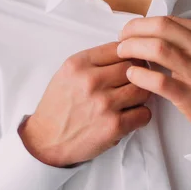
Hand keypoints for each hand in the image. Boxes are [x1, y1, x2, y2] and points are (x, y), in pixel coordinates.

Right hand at [19, 42, 150, 166]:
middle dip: (138, 76)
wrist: (46, 141)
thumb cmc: (59, 107)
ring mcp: (104, 103)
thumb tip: (126, 53)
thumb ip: (93, 62)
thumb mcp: (67, 74)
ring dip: (141, 96)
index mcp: (79, 64)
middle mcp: (91, 81)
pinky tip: (129, 118)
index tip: (129, 65)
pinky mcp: (114, 125)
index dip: (129, 57)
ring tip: (131, 102)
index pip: (120, 48)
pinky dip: (141, 116)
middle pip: (134, 67)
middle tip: (133, 85)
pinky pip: (144, 114)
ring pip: (143, 89)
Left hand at [117, 16, 190, 140]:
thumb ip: (187, 40)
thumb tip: (153, 32)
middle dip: (134, 32)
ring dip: (133, 49)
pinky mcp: (190, 95)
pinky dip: (140, 75)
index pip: (168, 20)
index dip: (143, 23)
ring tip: (122, 55)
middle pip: (160, 28)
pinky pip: (158, 81)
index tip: (130, 31)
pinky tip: (131, 75)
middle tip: (121, 40)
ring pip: (158, 49)